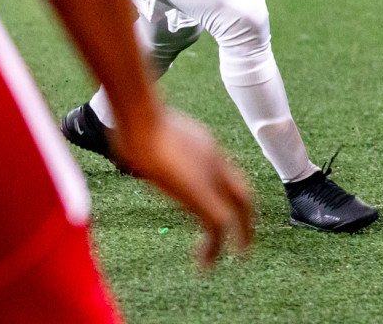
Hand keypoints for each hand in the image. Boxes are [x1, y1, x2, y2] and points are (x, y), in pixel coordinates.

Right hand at [111, 107, 252, 268]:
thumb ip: (158, 143)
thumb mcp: (155, 131)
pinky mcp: (199, 193)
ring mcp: (210, 175)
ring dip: (239, 234)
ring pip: (236, 210)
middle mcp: (214, 161)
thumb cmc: (137, 121)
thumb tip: (135, 145)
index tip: (234, 213)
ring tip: (238, 255)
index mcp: (206, 147)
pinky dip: (215, 246)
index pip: (229, 174)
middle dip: (247, 219)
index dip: (235, 195)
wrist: (142, 118)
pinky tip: (206, 263)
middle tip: (246, 241)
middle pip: (242, 193)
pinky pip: (217, 224)